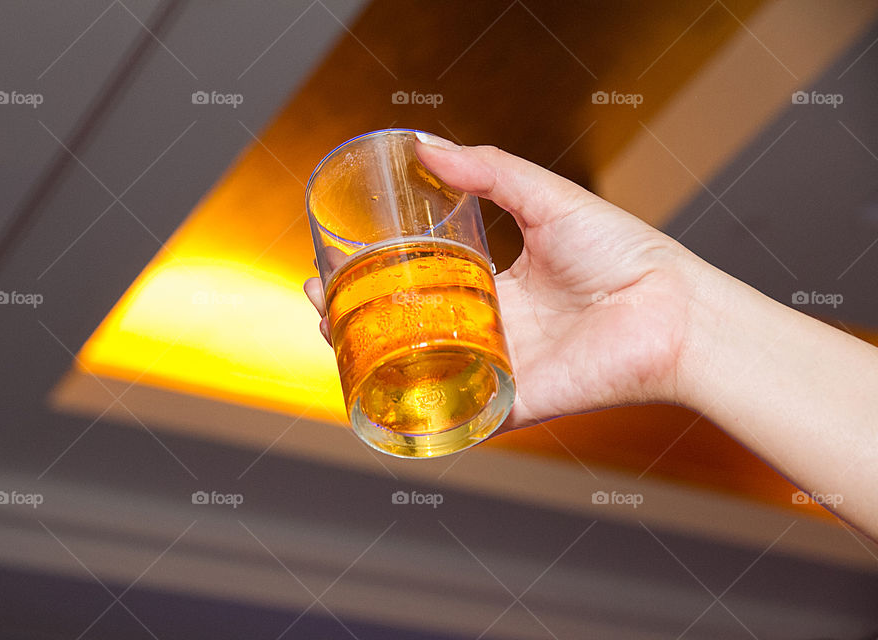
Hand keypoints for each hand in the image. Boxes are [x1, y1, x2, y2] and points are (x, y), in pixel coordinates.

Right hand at [305, 134, 703, 430]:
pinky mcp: (509, 405)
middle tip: (322, 297)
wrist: (671, 309)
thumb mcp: (547, 198)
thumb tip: (426, 145)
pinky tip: (368, 391)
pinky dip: (409, 411)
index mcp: (497, 290)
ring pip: (419, 374)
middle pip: (410, 331)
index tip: (339, 259)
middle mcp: (491, 333)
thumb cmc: (624, 255)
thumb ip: (489, 172)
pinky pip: (453, 416)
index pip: (423, 285)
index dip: (378, 276)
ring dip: (368, 361)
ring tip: (330, 330)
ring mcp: (496, 372)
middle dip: (358, 318)